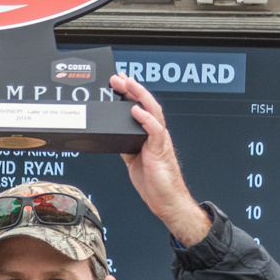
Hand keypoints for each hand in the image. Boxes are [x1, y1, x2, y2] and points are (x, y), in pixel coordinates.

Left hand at [110, 73, 211, 246]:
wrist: (166, 201)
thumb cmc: (154, 183)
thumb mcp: (133, 161)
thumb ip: (127, 147)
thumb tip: (114, 138)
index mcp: (150, 136)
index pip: (141, 108)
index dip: (131, 93)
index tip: (118, 82)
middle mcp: (157, 134)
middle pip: (147, 104)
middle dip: (132, 89)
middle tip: (118, 78)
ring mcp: (159, 141)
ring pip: (153, 111)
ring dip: (139, 96)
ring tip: (127, 85)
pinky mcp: (160, 151)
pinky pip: (155, 131)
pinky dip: (146, 119)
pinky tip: (136, 111)